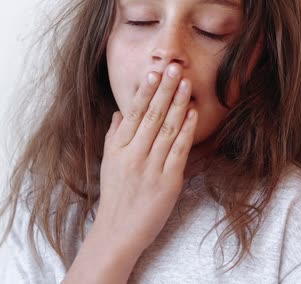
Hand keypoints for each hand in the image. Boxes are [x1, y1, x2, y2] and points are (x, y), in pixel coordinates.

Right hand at [95, 63, 196, 252]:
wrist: (119, 231)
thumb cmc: (115, 196)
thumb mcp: (108, 163)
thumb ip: (114, 136)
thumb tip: (119, 112)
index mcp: (118, 148)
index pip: (133, 114)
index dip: (145, 93)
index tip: (153, 73)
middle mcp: (134, 155)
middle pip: (153, 116)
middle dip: (165, 90)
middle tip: (175, 68)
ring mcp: (151, 168)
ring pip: (168, 129)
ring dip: (178, 104)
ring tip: (186, 84)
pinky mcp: (168, 181)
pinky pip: (179, 150)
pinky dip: (187, 130)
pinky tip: (193, 114)